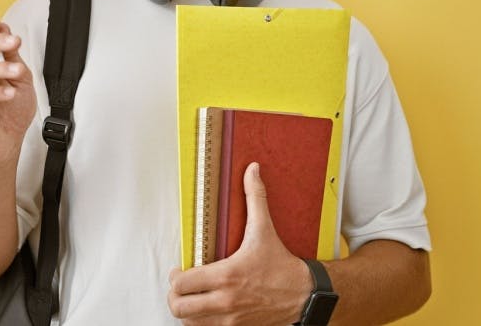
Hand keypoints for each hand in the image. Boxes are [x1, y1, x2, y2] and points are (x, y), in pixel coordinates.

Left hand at [168, 162, 311, 324]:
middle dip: (175, 296)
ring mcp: (230, 319)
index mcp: (226, 275)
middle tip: (182, 286)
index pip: (182, 283)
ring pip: (189, 322)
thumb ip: (255, 197)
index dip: (175, 276)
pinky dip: (201, 323)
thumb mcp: (264, 230)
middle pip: (179, 307)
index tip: (181, 270)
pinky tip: (207, 310)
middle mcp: (225, 301)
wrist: (304, 295)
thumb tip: (252, 169)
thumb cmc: (281, 264)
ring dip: (187, 310)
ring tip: (192, 298)